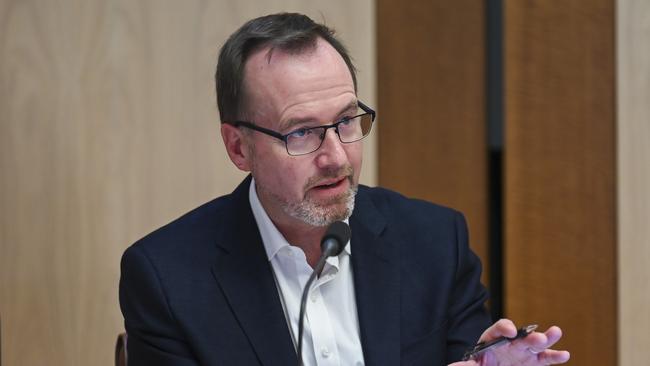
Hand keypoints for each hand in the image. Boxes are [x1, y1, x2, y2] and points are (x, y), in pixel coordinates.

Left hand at [449, 319, 569, 365]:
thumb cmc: (482, 362)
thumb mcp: (473, 363)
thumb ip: (467, 365)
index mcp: (494, 338)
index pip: (500, 328)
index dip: (505, 328)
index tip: (511, 332)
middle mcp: (512, 342)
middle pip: (522, 335)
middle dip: (531, 335)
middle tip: (539, 337)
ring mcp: (525, 351)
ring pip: (537, 343)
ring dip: (547, 338)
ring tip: (556, 332)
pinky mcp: (535, 361)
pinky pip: (546, 358)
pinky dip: (555, 356)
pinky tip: (565, 354)